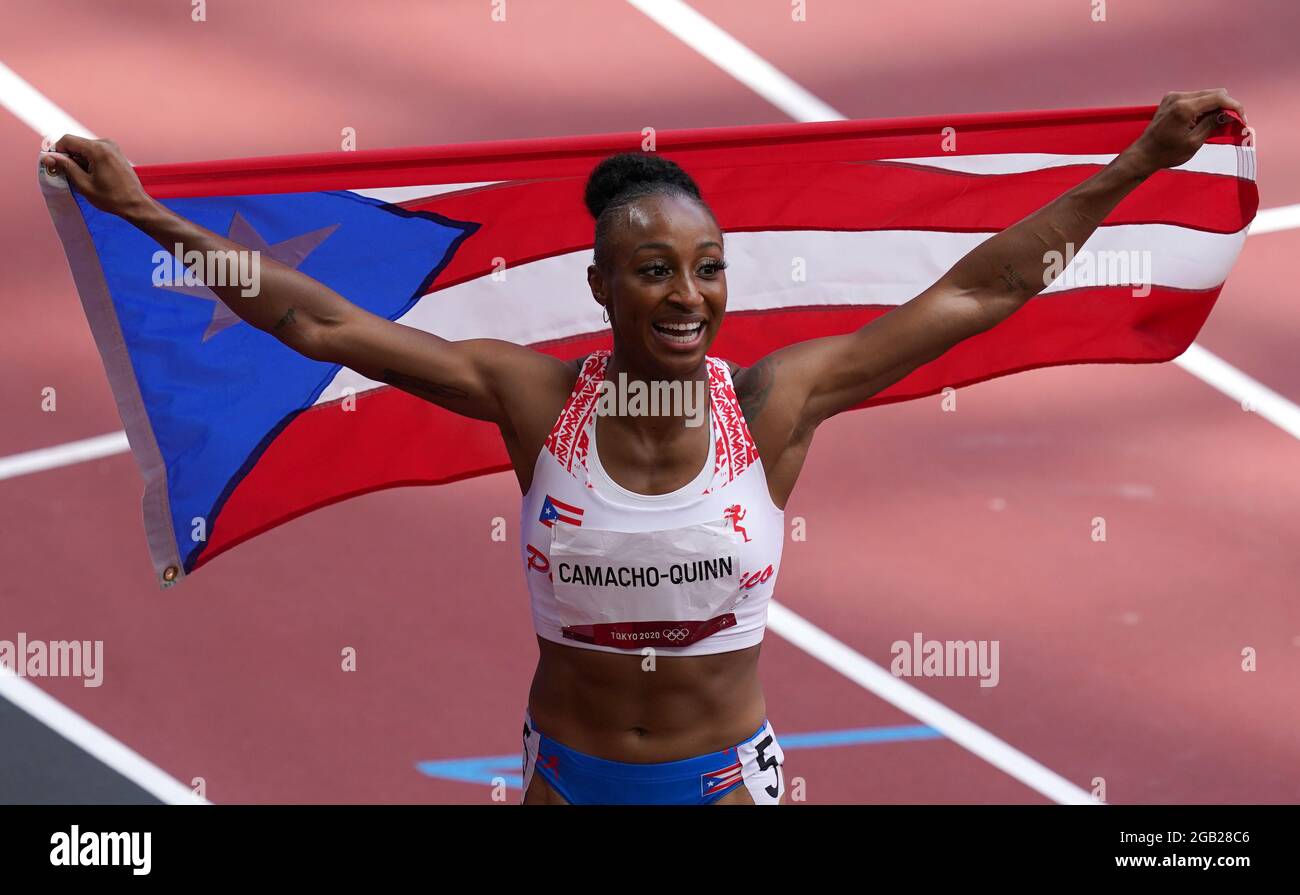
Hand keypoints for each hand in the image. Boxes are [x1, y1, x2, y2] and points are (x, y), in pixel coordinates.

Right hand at [40, 135, 154, 217]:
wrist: (136, 204)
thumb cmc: (112, 197)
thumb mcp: (83, 184)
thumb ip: (65, 167)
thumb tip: (48, 157)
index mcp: (98, 149)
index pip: (67, 140)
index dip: (57, 152)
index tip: (55, 165)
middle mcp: (106, 143)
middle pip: (76, 144)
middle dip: (69, 158)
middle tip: (70, 176)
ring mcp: (112, 147)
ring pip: (84, 149)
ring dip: (79, 161)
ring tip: (85, 179)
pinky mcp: (115, 153)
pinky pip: (94, 152)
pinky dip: (88, 162)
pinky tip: (92, 176)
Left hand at [1122, 89, 1246, 176]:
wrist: (1144, 154)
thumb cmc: (1167, 153)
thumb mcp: (1194, 142)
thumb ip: (1213, 124)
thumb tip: (1229, 114)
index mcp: (1184, 108)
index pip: (1218, 97)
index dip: (1234, 106)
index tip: (1242, 118)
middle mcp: (1178, 97)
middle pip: (1213, 93)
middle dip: (1226, 106)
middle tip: (1232, 122)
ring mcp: (1173, 97)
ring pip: (1205, 94)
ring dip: (1215, 106)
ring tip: (1217, 123)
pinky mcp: (1170, 99)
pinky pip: (1195, 98)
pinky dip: (1203, 106)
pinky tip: (1204, 120)